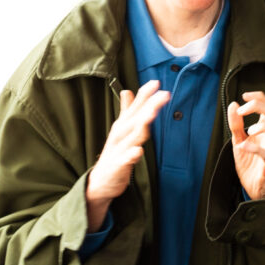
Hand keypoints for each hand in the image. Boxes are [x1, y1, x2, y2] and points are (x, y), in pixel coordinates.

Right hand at [86, 81, 170, 229]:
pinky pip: (125, 160)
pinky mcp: (117, 166)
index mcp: (122, 125)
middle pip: (137, 117)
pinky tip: (139, 151)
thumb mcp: (120, 129)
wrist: (99, 181)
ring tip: (152, 113)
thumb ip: (126, 110)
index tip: (156, 82)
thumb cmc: (114, 153)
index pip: (135, 107)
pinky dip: (132, 155)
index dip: (144, 94)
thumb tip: (127, 90)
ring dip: (142, 124)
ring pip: (132, 135)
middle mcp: (120, 134)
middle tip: (164, 94)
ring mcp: (118, 149)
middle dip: (150, 105)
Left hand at [227, 91, 264, 200]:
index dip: (259, 97)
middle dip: (259, 106)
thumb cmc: (249, 162)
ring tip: (250, 129)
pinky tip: (243, 146)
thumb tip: (233, 104)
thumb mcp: (238, 139)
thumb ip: (236, 124)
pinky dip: (255, 148)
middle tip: (243, 110)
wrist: (250, 186)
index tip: (245, 95)